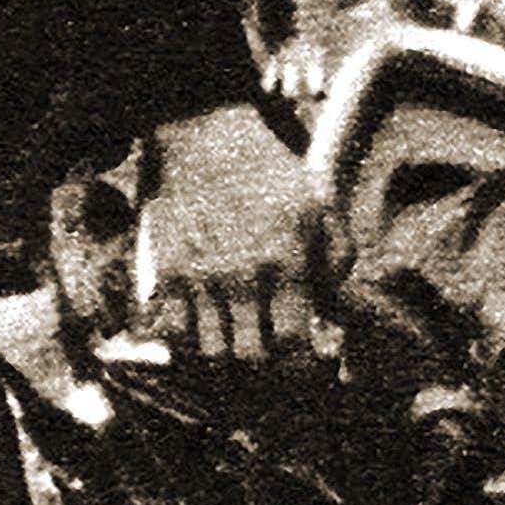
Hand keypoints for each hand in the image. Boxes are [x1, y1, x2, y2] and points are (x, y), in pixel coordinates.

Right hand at [133, 102, 322, 362]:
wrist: (204, 130)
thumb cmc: (270, 169)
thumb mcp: (321, 202)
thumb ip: (337, 259)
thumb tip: (333, 312)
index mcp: (286, 258)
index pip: (292, 344)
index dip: (301, 369)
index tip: (306, 367)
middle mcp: (241, 273)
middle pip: (251, 359)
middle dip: (267, 373)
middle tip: (274, 366)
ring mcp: (199, 274)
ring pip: (210, 354)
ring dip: (228, 366)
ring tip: (241, 356)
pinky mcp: (167, 269)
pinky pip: (173, 332)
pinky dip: (188, 346)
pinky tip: (205, 335)